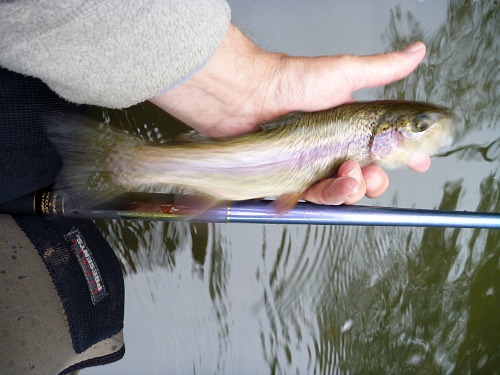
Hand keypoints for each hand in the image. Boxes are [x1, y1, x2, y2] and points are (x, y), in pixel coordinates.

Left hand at [150, 24, 428, 204]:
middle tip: (373, 172)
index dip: (403, 157)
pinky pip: (314, 198)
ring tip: (350, 176)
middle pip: (366, 176)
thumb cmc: (290, 82)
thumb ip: (382, 69)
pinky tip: (329, 188)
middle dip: (376, 180)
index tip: (420, 163)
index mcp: (348, 126)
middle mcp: (332, 148)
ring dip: (353, 190)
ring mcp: (312, 166)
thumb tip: (416, 52)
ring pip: (342, 191)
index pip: (383, 146)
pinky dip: (326, 197)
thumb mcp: (343, 73)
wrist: (246, 97)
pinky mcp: (292, 180)